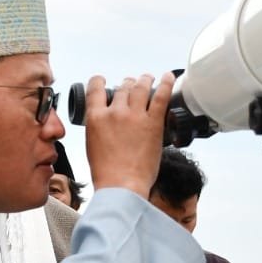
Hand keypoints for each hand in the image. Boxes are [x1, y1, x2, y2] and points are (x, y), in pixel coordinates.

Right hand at [82, 73, 176, 197]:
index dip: (100, 81)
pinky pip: (161, 96)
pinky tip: (169, 76)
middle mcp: (115, 112)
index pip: (95, 89)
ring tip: (148, 78)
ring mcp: (135, 116)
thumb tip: (105, 122)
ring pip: (140, 87)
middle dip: (127, 84)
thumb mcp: (92, 145)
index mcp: (96, 118)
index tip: (103, 81)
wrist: (121, 186)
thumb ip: (98, 128)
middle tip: (131, 85)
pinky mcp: (154, 123)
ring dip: (144, 80)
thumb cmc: (107, 173)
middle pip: (122, 88)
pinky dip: (166, 83)